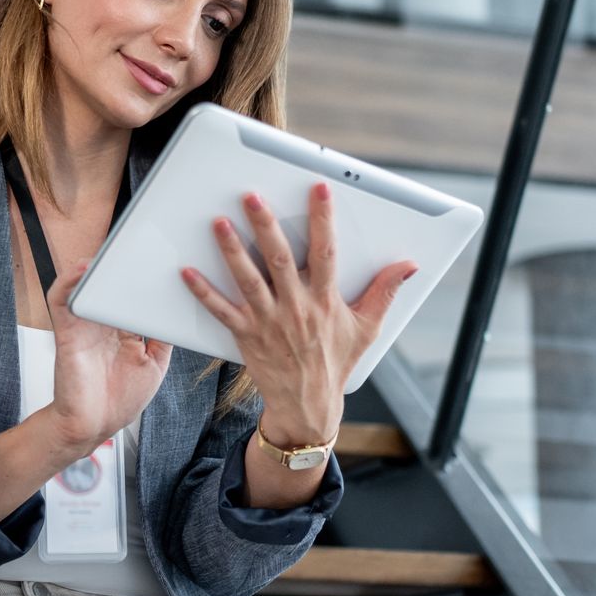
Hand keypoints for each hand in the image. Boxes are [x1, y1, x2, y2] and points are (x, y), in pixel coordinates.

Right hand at [44, 256, 173, 451]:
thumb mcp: (153, 365)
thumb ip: (161, 338)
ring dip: (95, 267)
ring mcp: (84, 326)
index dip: (144, 277)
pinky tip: (83, 271)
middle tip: (140, 244)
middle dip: (122, 264)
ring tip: (111, 252)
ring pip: (84, 286)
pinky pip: (61, 302)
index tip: (162, 259)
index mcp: (123, 331)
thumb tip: (174, 313)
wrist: (92, 426)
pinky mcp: (67, 333)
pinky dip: (68, 283)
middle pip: (109, 286)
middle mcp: (103, 324)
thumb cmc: (118, 400)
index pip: (131, 295)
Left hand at [181, 182, 417, 440]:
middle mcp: (296, 309)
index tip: (319, 190)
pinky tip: (187, 271)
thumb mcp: (367, 328)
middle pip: (280, 260)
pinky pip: (222, 311)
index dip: (323, 220)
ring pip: (248, 280)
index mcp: (326, 302)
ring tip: (219, 223)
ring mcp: (269, 322)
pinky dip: (203, 292)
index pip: (326, 253)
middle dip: (266, 226)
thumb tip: (408, 265)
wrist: (308, 405)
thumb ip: (385, 292)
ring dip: (232, 251)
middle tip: (252, 197)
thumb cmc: (337, 362)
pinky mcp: (247, 335)